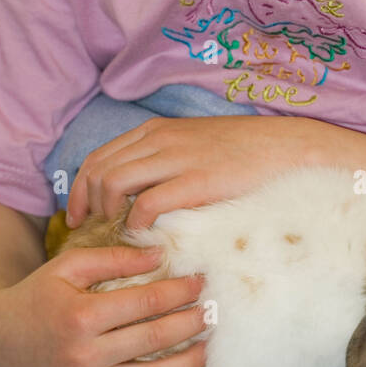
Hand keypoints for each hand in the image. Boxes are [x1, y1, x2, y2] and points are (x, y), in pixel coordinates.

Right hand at [0, 244, 209, 366]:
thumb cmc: (38, 295)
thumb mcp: (69, 265)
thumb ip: (115, 258)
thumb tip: (161, 253)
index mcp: (82, 315)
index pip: (147, 303)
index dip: (180, 291)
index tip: (201, 282)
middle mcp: (85, 355)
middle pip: (154, 340)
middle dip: (190, 323)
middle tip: (213, 311)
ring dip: (186, 364)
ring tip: (208, 347)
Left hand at [65, 113, 323, 229]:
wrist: (287, 148)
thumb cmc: (244, 152)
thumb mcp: (194, 144)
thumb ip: (164, 159)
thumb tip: (137, 190)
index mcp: (156, 131)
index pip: (98, 157)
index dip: (80, 189)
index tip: (78, 216)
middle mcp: (159, 140)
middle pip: (98, 171)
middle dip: (87, 205)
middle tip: (92, 232)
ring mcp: (176, 158)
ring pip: (114, 184)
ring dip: (108, 214)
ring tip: (118, 235)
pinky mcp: (196, 180)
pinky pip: (147, 203)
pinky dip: (136, 223)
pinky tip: (145, 235)